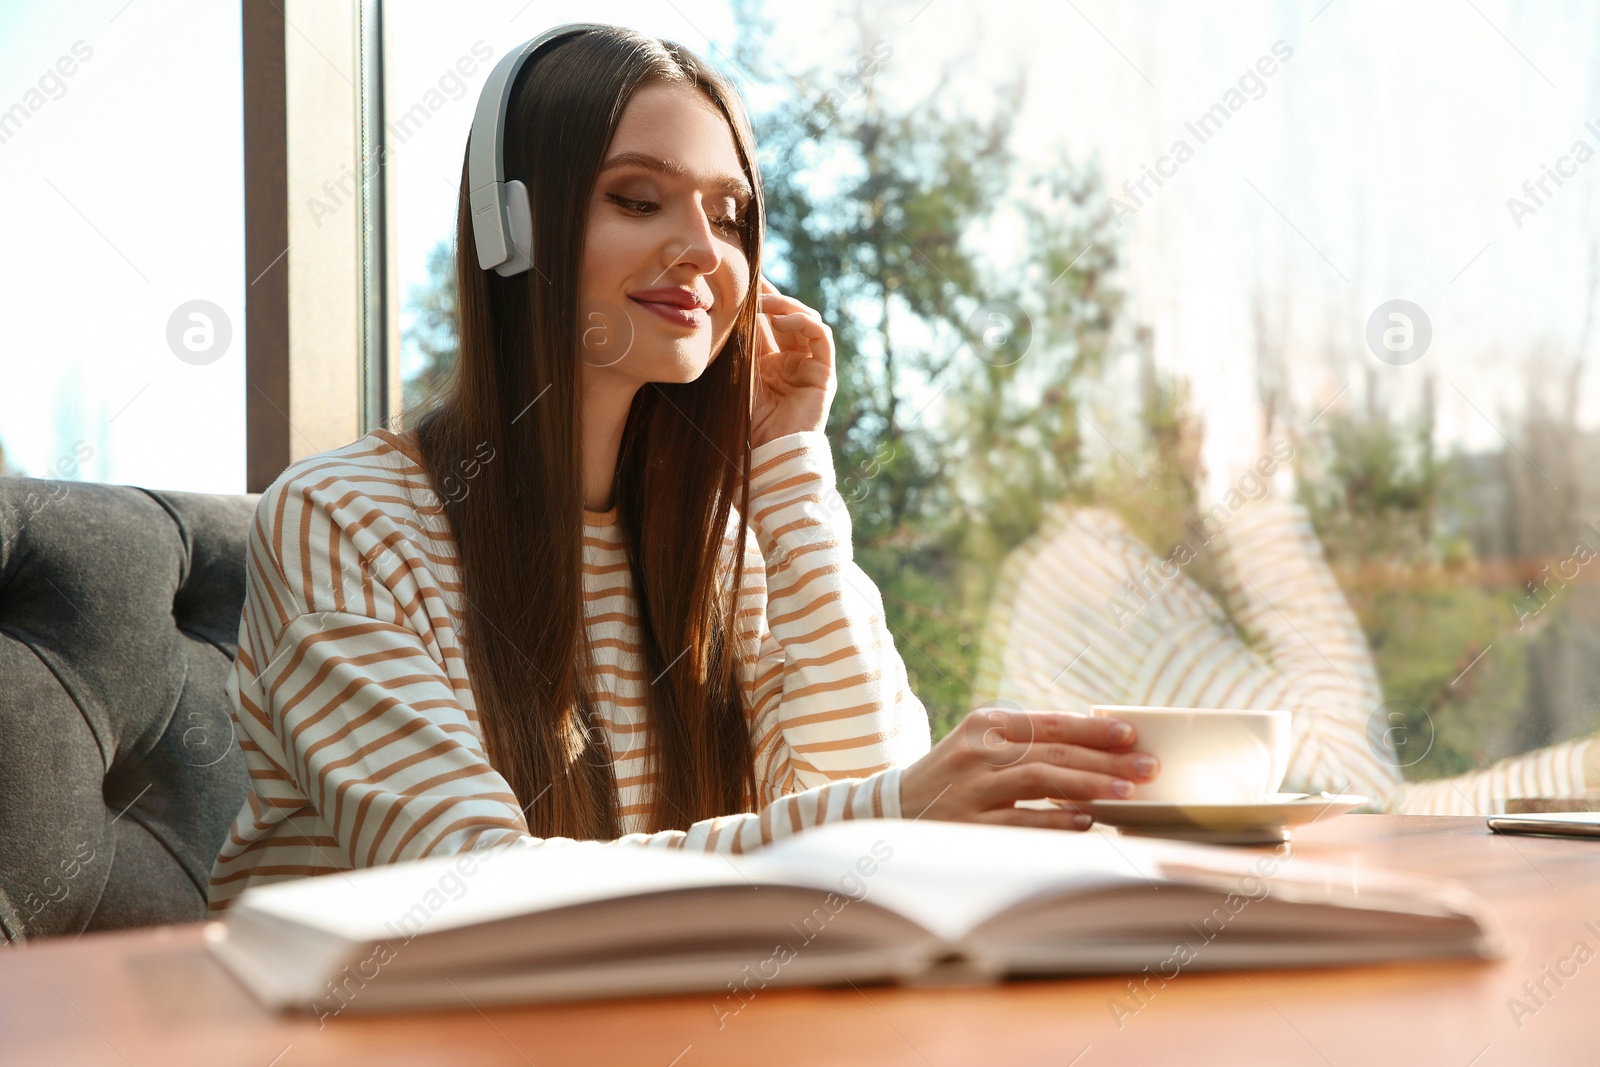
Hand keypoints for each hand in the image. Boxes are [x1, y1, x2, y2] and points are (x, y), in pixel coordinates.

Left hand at [750, 275, 835, 448]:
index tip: (742, 279)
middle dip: (771, 295)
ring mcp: (809, 366)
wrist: (767, 453)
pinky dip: (805, 323)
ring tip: (766, 303)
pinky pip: (821, 337)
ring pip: (806, 321)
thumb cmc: (747, 421)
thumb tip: (731, 308)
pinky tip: (785, 320)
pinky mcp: (824, 374)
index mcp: (768, 363)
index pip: (765, 323)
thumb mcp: (739, 374)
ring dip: (787, 307)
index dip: (758, 300)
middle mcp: (790, 361)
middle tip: (754, 279)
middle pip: (786, 317)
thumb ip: (741, 344)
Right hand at [897, 708, 1159, 829]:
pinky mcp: (966, 826)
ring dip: (1088, 786)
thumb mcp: (980, 748)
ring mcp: (970, 789)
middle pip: (1052, 751)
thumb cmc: (953, 779)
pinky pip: (1019, 823)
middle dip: (1105, 760)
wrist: (891, 811)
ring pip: (1038, 781)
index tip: (1132, 735)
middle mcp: (976, 751)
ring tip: (1126, 793)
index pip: (1049, 723)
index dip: (1093, 730)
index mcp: (984, 725)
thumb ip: (1027, 745)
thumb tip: (1098, 751)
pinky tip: (1085, 821)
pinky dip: (1054, 822)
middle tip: (1147, 768)